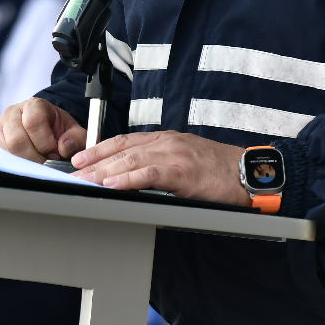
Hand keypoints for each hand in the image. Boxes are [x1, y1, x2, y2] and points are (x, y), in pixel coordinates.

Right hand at [0, 98, 86, 162]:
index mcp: (34, 105)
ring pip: (6, 150)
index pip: (33, 122)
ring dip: (24, 162)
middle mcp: (13, 112)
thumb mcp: (72, 131)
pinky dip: (12, 164)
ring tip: (36, 162)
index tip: (55, 152)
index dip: (46, 142)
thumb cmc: (56, 130)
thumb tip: (64, 148)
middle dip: (35, 156)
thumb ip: (76, 138)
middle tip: (46, 161)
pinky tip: (24, 164)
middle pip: (17, 140)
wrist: (44, 128)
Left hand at [70, 130, 249, 203]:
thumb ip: (161, 163)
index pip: (125, 141)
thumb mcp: (185, 159)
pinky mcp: (183, 172)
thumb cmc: (219, 171)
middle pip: (122, 149)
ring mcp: (175, 155)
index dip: (100, 149)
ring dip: (105, 171)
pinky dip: (128, 179)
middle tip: (75, 172)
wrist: (249, 174)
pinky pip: (150, 174)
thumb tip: (133, 175)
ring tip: (86, 180)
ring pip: (131, 159)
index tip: (81, 158)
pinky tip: (113, 184)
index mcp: (166, 139)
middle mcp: (167, 143)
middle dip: (96, 161)